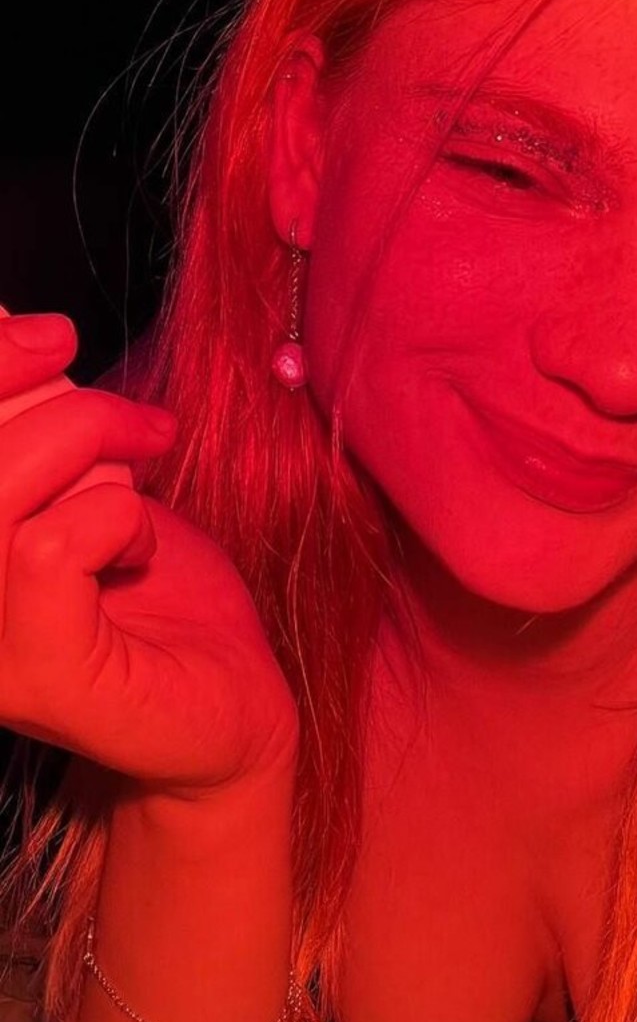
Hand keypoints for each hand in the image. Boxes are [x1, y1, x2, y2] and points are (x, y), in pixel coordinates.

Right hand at [0, 307, 299, 797]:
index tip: (55, 335)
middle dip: (62, 408)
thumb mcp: (85, 477)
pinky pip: (50, 547)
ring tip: (143, 483)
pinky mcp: (37, 677)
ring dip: (95, 455)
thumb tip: (8, 321)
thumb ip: (35, 420)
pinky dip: (115, 519)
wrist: (229, 701)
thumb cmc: (154, 587)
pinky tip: (138, 551)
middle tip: (141, 427)